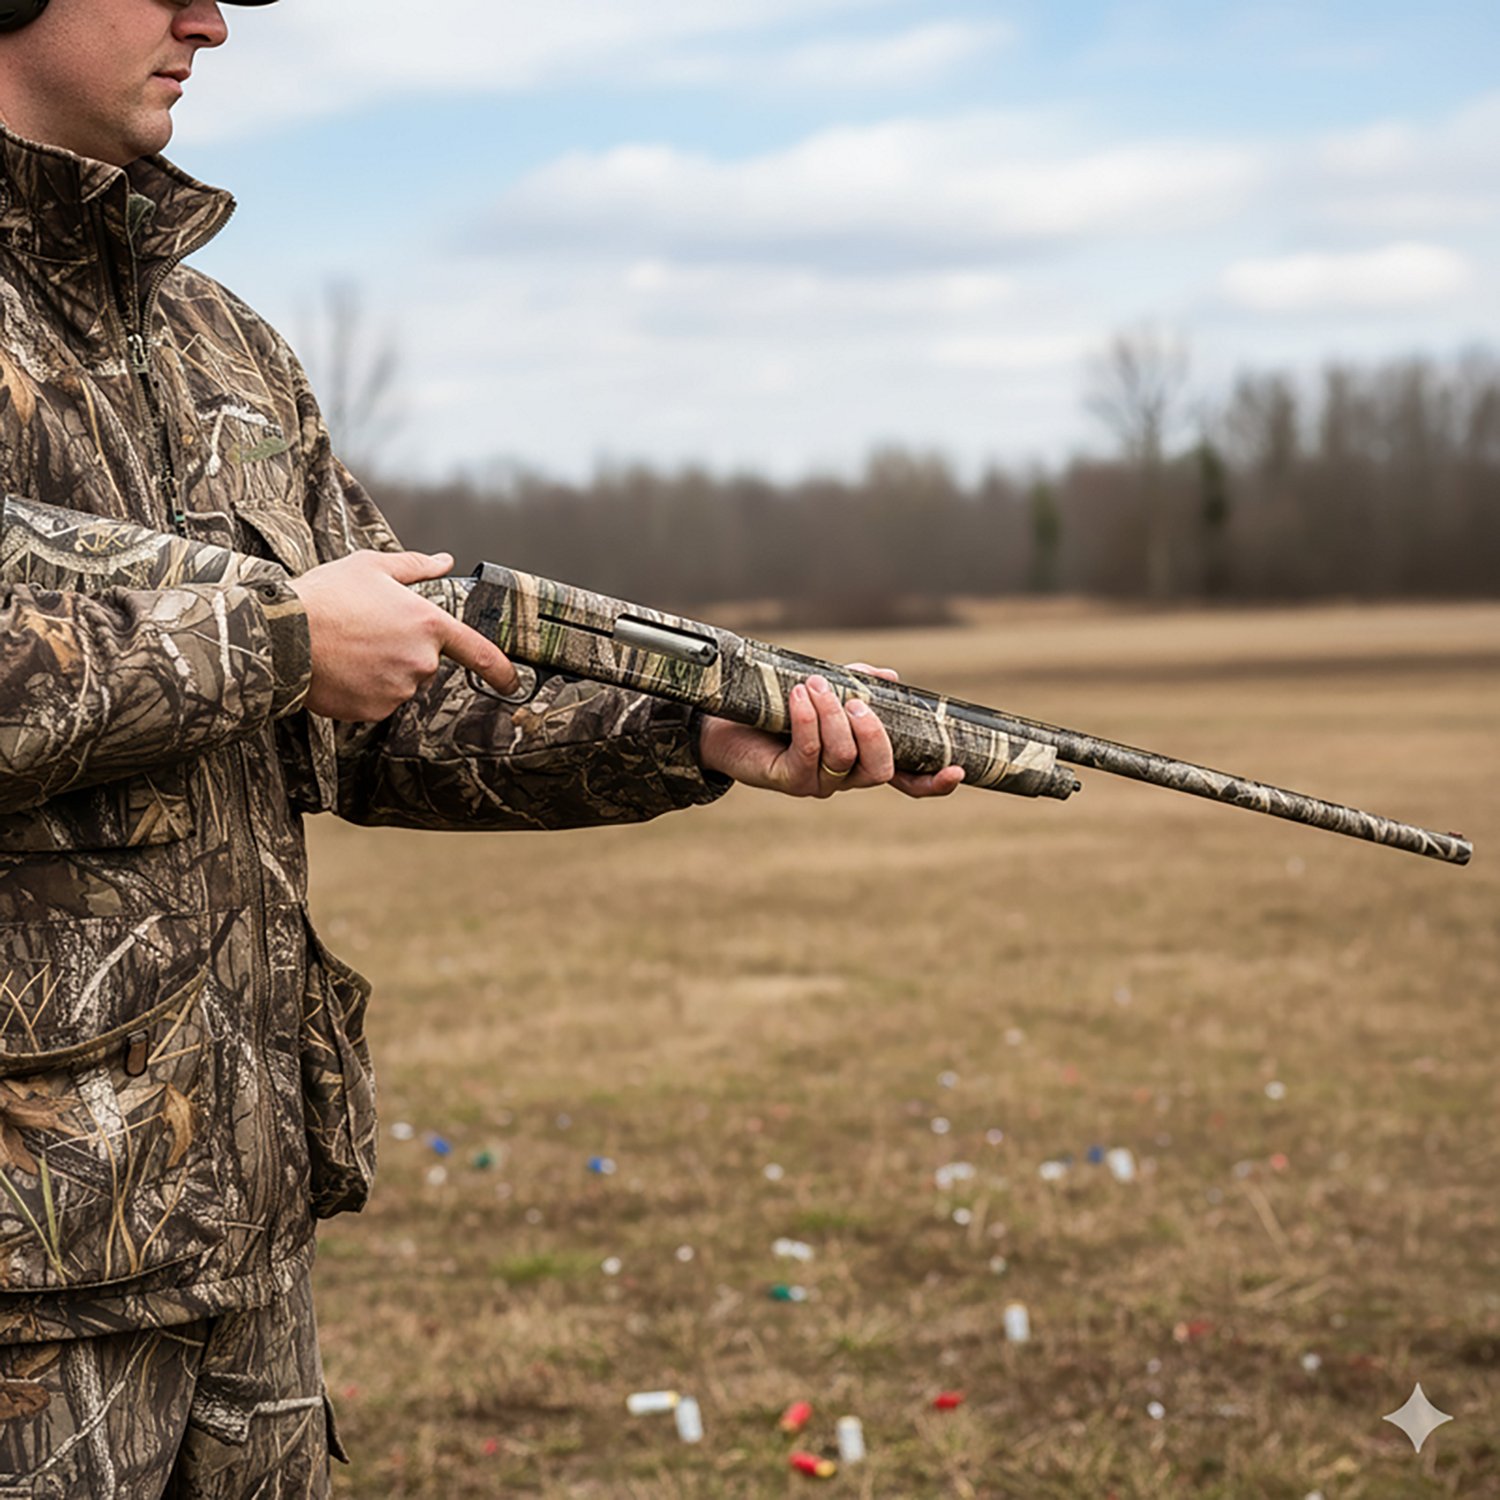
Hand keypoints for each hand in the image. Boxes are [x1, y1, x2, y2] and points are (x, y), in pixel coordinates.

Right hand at [288, 550, 518, 720]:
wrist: (282, 636)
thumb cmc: (325, 596)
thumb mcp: (371, 567)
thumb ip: (415, 567)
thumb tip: (444, 561)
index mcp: (428, 624)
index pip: (479, 652)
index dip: (501, 671)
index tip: (513, 682)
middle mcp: (421, 661)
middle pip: (425, 664)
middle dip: (403, 651)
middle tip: (366, 632)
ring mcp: (399, 690)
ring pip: (400, 683)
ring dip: (382, 670)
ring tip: (348, 648)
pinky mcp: (374, 711)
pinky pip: (377, 702)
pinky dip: (362, 689)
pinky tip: (340, 670)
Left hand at [698, 667, 964, 798]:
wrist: (723, 722)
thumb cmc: (779, 705)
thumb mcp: (824, 687)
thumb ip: (857, 683)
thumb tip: (890, 678)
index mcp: (862, 757)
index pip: (906, 780)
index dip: (933, 781)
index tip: (957, 770)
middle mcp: (845, 776)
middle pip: (880, 770)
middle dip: (874, 734)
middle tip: (856, 702)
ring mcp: (818, 782)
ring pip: (843, 757)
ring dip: (833, 716)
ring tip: (815, 685)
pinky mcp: (788, 779)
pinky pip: (809, 753)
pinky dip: (809, 719)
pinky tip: (800, 695)